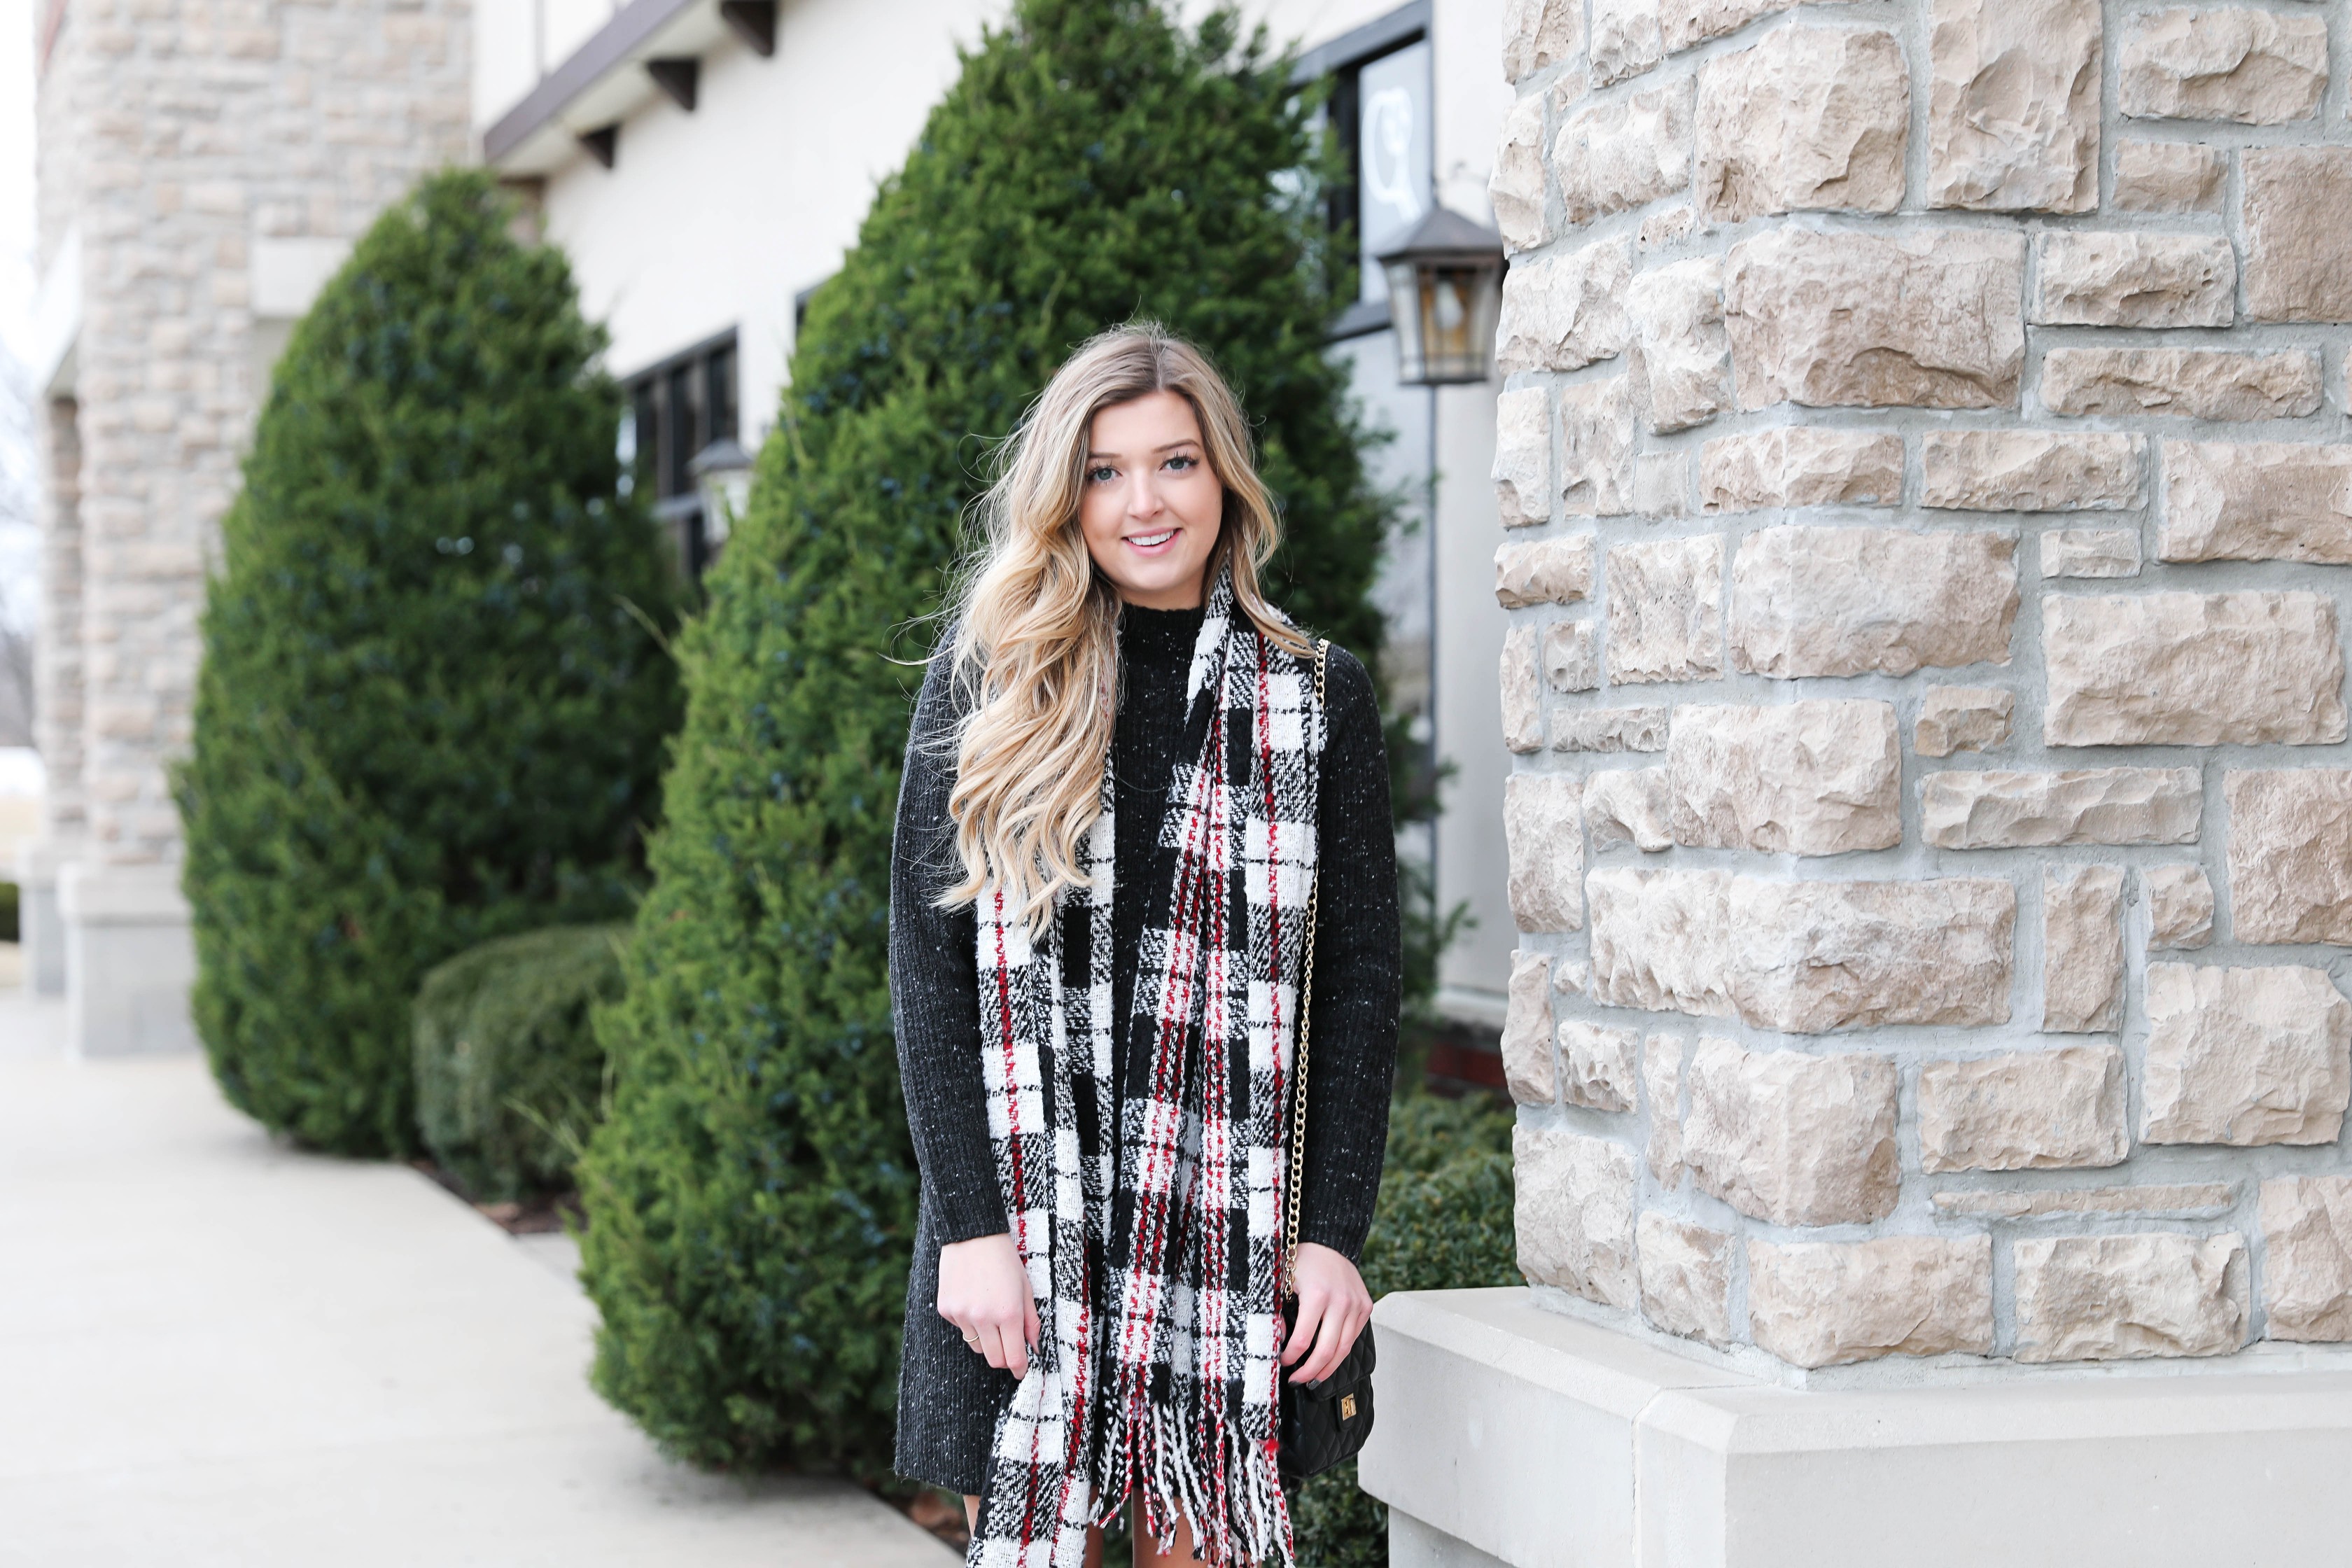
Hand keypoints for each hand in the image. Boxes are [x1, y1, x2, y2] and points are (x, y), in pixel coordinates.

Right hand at [938, 1232, 1039, 1378]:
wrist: (972, 1234)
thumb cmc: (1004, 1259)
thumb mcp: (1025, 1287)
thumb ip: (1031, 1321)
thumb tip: (1035, 1348)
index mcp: (1008, 1313)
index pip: (1013, 1358)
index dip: (1019, 1368)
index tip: (1021, 1370)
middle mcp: (983, 1318)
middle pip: (994, 1359)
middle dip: (1004, 1357)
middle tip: (1009, 1344)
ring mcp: (961, 1315)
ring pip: (976, 1346)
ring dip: (986, 1340)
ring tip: (990, 1314)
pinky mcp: (946, 1309)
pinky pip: (960, 1329)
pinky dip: (969, 1323)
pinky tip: (973, 1299)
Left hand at [1282, 1242, 1371, 1385]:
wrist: (1328, 1241)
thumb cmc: (1301, 1260)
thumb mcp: (1283, 1281)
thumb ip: (1278, 1312)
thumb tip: (1281, 1341)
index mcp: (1317, 1295)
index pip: (1303, 1340)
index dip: (1291, 1357)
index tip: (1282, 1362)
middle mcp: (1341, 1301)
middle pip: (1327, 1350)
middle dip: (1310, 1371)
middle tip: (1297, 1380)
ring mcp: (1356, 1304)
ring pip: (1344, 1348)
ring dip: (1328, 1368)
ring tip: (1314, 1378)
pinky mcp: (1366, 1306)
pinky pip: (1354, 1336)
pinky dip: (1342, 1350)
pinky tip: (1329, 1359)